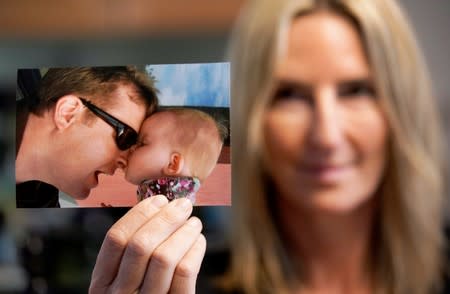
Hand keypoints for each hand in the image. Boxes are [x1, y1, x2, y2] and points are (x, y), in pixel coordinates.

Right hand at [89, 195, 205, 293]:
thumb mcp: (121, 281)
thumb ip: (131, 253)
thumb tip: (159, 208)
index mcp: (101, 283)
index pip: (115, 238)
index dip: (139, 214)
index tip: (158, 200)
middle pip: (141, 244)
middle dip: (165, 218)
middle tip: (183, 204)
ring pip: (165, 257)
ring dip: (183, 232)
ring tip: (194, 222)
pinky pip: (185, 274)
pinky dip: (195, 250)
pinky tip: (199, 240)